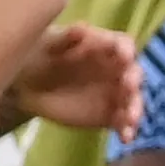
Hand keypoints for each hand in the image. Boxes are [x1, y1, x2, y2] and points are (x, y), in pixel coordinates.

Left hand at [12, 24, 141, 138]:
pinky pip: (123, 123)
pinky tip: (127, 137)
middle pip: (134, 73)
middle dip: (133, 79)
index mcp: (108, 46)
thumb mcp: (50, 43)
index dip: (125, 49)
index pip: (123, 45)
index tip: (123, 55)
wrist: (29, 83)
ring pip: (133, 100)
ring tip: (130, 118)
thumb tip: (81, 28)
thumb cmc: (43, 54)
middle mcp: (118, 69)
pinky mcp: (109, 115)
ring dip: (135, 108)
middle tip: (127, 85)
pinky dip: (128, 130)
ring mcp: (115, 93)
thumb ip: (66, 38)